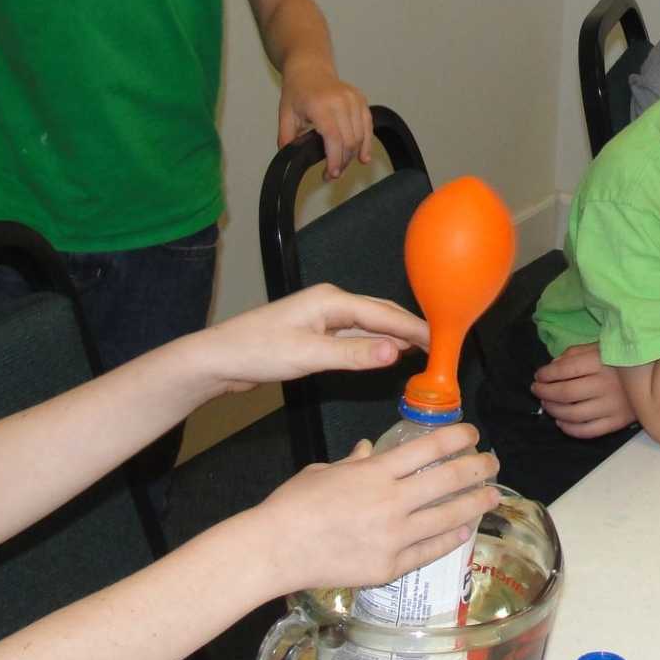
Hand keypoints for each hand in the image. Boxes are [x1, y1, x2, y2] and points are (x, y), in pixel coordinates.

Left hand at [202, 284, 427, 394]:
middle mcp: (329, 304)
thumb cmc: (254, 351)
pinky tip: (385, 353)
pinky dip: (374, 345)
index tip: (440, 339)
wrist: (219, 359)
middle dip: (410, 328)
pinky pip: (355, 337)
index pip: (383, 314)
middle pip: (380, 314)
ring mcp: (322, 319)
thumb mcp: (307, 355)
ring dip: (394, 337)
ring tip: (421, 350)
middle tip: (439, 345)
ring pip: (369, 325)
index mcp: (330, 301)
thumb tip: (394, 351)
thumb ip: (352, 354)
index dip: (414, 328)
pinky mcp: (315, 334)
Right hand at [257, 424, 499, 591]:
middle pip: (447, 480)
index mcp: (374, 472)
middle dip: (477, 467)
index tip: (472, 432)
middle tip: (492, 462)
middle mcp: (391, 501)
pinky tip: (463, 530)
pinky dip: (450, 539)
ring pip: (447, 517)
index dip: (456, 437)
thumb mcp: (323, 471)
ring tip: (492, 496)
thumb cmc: (292, 504)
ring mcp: (394, 537)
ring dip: (475, 504)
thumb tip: (370, 452)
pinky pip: (429, 550)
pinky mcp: (390, 565)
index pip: (428, 448)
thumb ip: (353, 463)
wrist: (276, 549)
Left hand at [279, 59, 371, 179]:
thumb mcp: (285, 115)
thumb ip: (286, 138)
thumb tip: (290, 159)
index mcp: (320, 105)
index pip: (334, 139)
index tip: (331, 174)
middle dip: (342, 162)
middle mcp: (340, 101)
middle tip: (332, 174)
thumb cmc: (298, 91)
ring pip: (360, 137)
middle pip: (349, 141)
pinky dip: (367, 144)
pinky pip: (368, 126)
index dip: (334, 160)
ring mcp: (353, 99)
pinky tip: (362, 157)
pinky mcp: (361, 100)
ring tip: (341, 166)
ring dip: (352, 156)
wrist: (310, 68)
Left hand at [531, 343, 636, 437]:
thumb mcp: (596, 348)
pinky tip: (561, 421)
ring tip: (546, 404)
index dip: (545, 374)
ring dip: (553, 410)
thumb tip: (550, 368)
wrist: (654, 376)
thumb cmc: (618, 361)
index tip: (538, 376)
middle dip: (544, 392)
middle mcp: (606, 385)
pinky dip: (569, 429)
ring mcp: (612, 406)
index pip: (564, 370)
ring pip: (574, 414)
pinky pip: (588, 431)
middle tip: (537, 390)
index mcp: (600, 362)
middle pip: (565, 393)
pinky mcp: (617, 422)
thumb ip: (572, 354)